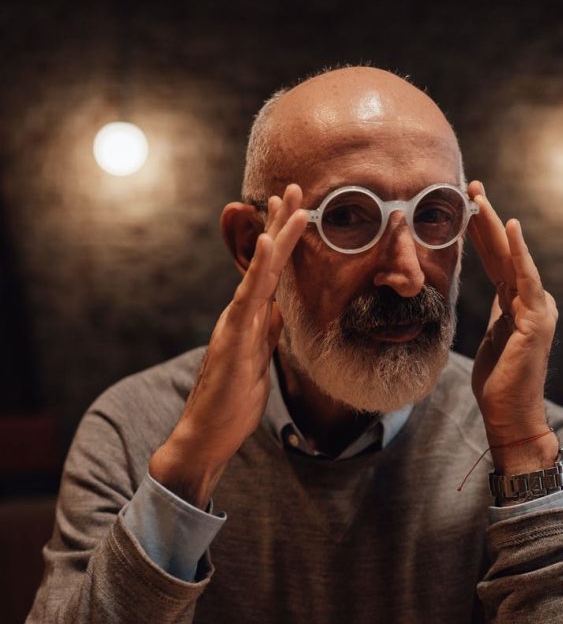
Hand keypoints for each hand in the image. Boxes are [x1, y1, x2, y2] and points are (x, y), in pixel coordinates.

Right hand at [149, 184, 308, 507]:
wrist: (206, 436)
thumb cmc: (232, 402)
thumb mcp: (260, 361)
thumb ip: (267, 333)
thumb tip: (281, 309)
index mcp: (249, 321)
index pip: (271, 274)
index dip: (282, 240)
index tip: (295, 208)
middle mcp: (240, 316)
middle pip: (264, 264)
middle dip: (280, 224)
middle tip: (294, 187)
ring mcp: (235, 326)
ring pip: (259, 275)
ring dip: (277, 238)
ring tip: (292, 206)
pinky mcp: (234, 342)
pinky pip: (249, 301)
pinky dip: (259, 272)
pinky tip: (267, 247)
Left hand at [467, 180, 558, 472]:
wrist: (509, 414)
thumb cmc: (499, 382)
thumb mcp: (491, 338)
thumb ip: (494, 314)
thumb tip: (487, 296)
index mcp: (518, 303)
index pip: (497, 259)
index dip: (482, 231)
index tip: (466, 203)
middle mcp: (532, 300)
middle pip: (504, 252)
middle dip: (486, 218)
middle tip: (470, 186)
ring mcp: (537, 308)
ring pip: (513, 258)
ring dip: (496, 227)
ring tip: (480, 199)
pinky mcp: (535, 320)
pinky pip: (526, 279)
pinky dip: (519, 253)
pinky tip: (512, 228)